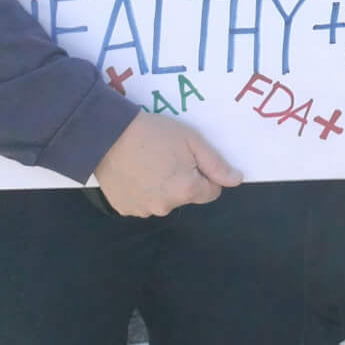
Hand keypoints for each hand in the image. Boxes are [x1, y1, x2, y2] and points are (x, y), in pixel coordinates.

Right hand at [92, 112, 240, 217]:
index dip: (204, 174)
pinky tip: (134, 172)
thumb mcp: (192, 141)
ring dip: (162, 187)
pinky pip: (143, 202)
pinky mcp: (124, 209)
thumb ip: (216, 164)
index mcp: (186, 190)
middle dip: (182, 180)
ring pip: (164, 200)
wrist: (108, 135)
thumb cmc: (154, 133)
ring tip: (147, 163)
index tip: (189, 158)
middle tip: (166, 156)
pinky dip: (142, 191)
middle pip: (186, 196)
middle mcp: (166, 207)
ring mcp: (143, 210)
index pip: (211, 192)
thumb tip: (237, 180)